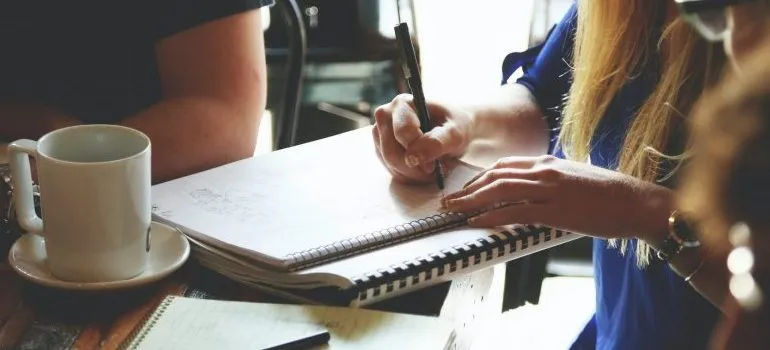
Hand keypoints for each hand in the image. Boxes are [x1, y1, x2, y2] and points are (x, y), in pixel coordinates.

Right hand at [372, 94, 472, 183]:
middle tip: (434, 170)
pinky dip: (409, 176)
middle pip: (391, 152)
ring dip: (413, 173)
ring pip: (390, 164)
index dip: (418, 152)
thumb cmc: (455, 126)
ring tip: (432, 168)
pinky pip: (391, 170)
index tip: (434, 165)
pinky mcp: (381, 149)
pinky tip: (422, 169)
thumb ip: (437, 142)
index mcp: (403, 104)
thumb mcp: (456, 133)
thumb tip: (413, 158)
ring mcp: (380, 133)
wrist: (453, 130)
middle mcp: (386, 115)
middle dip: (415, 168)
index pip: (402, 133)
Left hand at [442, 155, 672, 238]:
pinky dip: (491, 216)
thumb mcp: (575, 178)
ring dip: (471, 201)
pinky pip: (515, 211)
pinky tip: (477, 222)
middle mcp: (545, 170)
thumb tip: (533, 192)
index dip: (480, 178)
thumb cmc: (611, 195)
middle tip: (448, 201)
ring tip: (454, 211)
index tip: (465, 189)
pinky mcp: (556, 209)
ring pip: (500, 190)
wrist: (638, 202)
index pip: (504, 165)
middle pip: (495, 175)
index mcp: (549, 162)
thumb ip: (551, 181)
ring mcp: (550, 188)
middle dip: (468, 189)